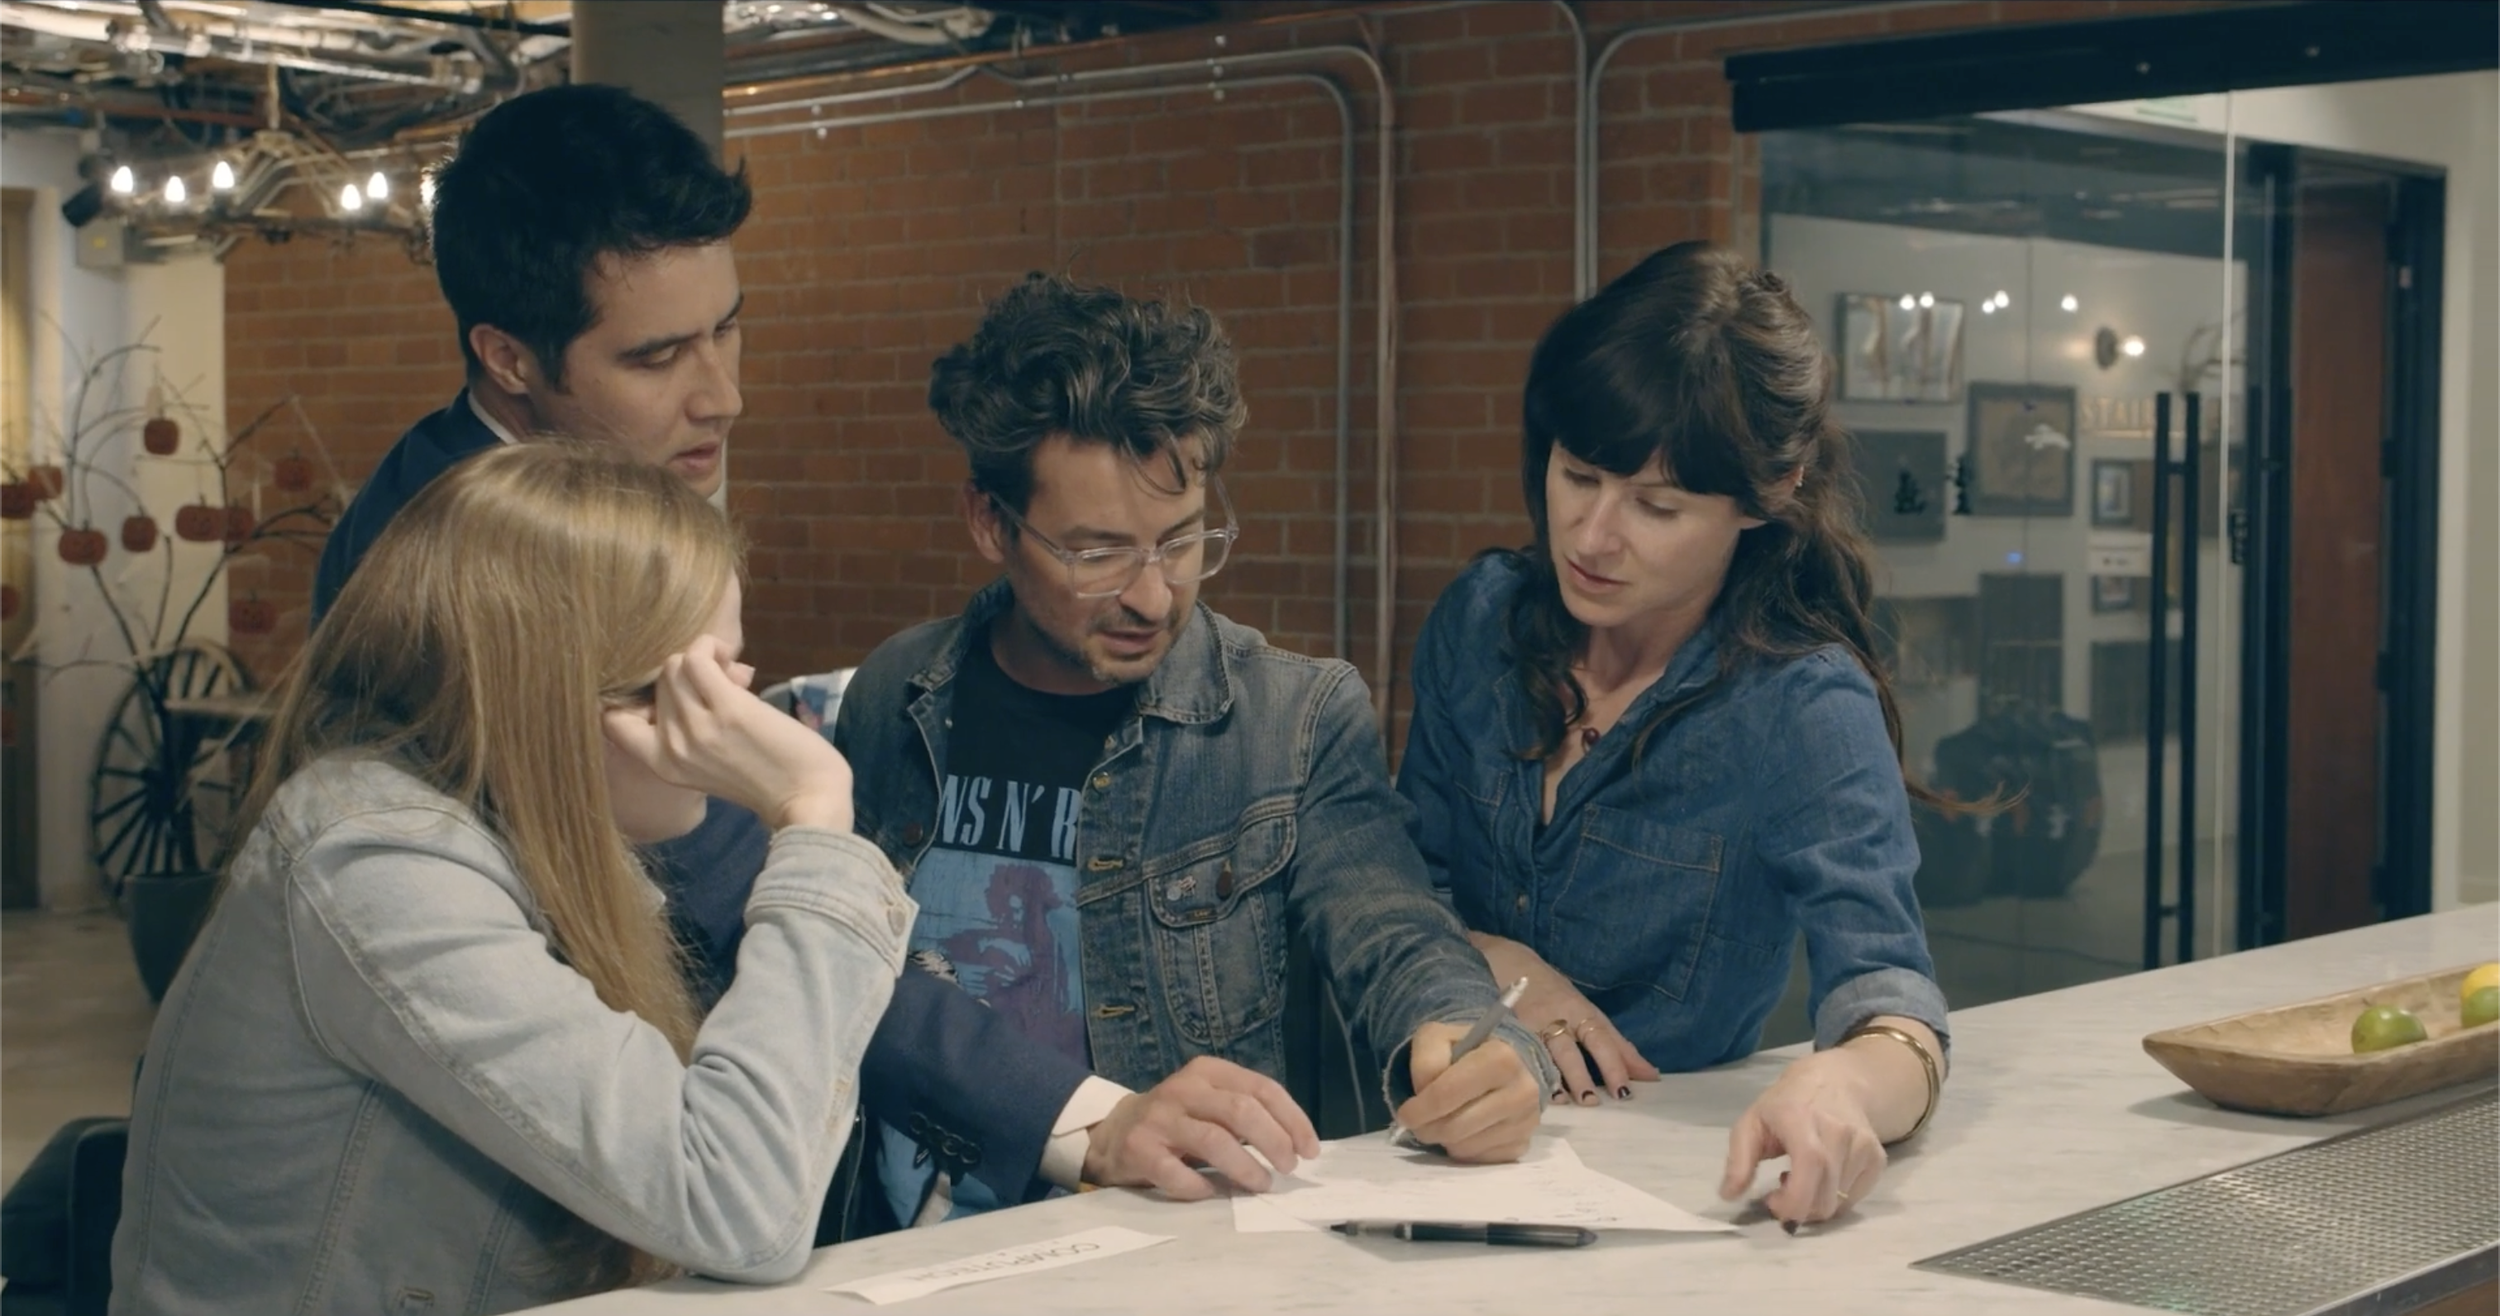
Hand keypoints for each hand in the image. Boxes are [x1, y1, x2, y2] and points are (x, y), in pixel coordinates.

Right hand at [601, 635, 853, 832]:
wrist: (809, 798)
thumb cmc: (770, 777)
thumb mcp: (713, 760)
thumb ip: (695, 722)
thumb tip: (708, 666)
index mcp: (663, 765)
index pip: (613, 722)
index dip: (635, 698)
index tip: (672, 694)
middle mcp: (671, 748)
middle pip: (657, 682)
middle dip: (688, 670)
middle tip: (723, 680)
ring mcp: (695, 728)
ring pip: (674, 665)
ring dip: (702, 655)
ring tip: (729, 669)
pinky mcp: (726, 709)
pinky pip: (697, 658)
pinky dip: (710, 647)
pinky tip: (728, 656)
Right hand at [1081, 1056, 1320, 1200]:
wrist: (1113, 1133)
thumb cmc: (1177, 1120)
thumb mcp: (1210, 1103)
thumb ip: (1246, 1114)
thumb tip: (1297, 1146)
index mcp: (1208, 1071)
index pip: (1262, 1088)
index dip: (1292, 1120)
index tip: (1310, 1150)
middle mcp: (1184, 1088)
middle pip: (1242, 1111)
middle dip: (1274, 1142)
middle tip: (1289, 1168)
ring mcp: (1159, 1118)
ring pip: (1214, 1141)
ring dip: (1246, 1167)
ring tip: (1262, 1184)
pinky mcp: (1139, 1148)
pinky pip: (1177, 1173)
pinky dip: (1200, 1187)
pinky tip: (1212, 1193)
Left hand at [1395, 1021, 1542, 1162]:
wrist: (1505, 1066)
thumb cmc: (1468, 1051)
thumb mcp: (1439, 1038)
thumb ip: (1427, 1059)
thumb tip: (1425, 1092)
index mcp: (1502, 1057)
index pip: (1447, 1094)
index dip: (1419, 1108)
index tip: (1405, 1114)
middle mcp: (1522, 1091)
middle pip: (1454, 1127)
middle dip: (1427, 1127)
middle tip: (1419, 1122)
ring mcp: (1526, 1122)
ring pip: (1465, 1147)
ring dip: (1445, 1139)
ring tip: (1445, 1120)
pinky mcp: (1523, 1145)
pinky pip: (1479, 1159)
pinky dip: (1464, 1148)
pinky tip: (1465, 1130)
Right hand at [1471, 933, 1657, 1104]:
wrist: (1505, 960)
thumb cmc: (1552, 991)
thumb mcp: (1585, 1010)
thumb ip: (1614, 1043)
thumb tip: (1649, 1074)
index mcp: (1580, 1011)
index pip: (1601, 1038)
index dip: (1614, 1063)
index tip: (1626, 1090)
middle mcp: (1557, 1017)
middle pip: (1572, 1048)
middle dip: (1583, 1075)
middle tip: (1593, 1102)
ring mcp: (1529, 1023)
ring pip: (1544, 1052)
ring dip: (1555, 1078)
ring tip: (1565, 1101)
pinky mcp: (1506, 1028)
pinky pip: (1518, 1053)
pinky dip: (1527, 1071)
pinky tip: (1532, 1089)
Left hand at [1717, 1049, 1886, 1227]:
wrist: (1836, 1082)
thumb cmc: (1785, 1105)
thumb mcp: (1751, 1123)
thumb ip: (1738, 1160)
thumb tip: (1729, 1195)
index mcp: (1802, 1120)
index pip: (1810, 1167)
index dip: (1792, 1199)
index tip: (1772, 1202)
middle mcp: (1839, 1132)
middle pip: (1825, 1197)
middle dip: (1799, 1209)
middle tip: (1782, 1192)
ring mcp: (1863, 1146)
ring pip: (1839, 1203)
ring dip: (1815, 1203)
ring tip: (1802, 1178)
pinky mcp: (1878, 1159)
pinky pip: (1854, 1199)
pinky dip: (1835, 1199)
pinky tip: (1823, 1177)